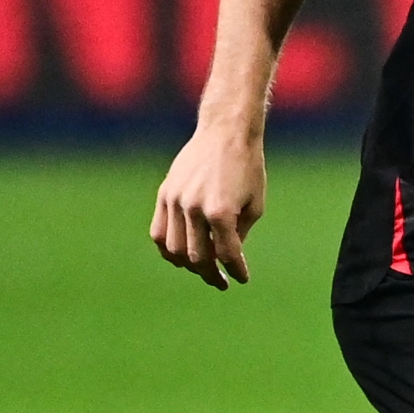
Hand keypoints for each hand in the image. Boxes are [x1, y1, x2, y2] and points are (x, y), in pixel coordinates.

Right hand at [150, 125, 264, 289]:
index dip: (236, 271)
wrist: (226, 132)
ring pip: (174, 250)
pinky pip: (159, 233)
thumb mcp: (254, 204)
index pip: (227, 255)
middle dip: (211, 274)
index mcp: (221, 212)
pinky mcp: (165, 193)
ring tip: (202, 268)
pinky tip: (181, 254)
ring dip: (188, 265)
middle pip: (198, 258)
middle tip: (221, 280)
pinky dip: (168, 249)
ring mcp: (176, 201)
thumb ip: (239, 234)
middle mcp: (194, 208)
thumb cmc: (247, 168)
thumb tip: (226, 259)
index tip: (241, 279)